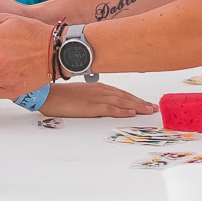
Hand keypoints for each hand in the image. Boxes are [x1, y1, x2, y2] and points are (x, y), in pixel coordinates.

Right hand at [40, 82, 156, 118]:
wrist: (48, 95)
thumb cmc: (62, 95)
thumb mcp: (81, 94)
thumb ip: (93, 96)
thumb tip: (103, 103)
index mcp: (98, 87)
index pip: (121, 93)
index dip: (135, 98)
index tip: (146, 103)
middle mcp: (100, 90)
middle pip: (125, 96)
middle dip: (141, 102)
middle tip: (153, 108)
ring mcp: (96, 98)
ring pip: (121, 102)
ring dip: (137, 106)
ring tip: (148, 110)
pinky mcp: (90, 107)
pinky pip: (109, 109)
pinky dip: (122, 111)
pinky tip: (131, 113)